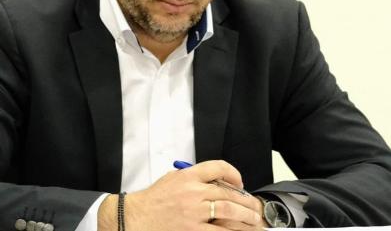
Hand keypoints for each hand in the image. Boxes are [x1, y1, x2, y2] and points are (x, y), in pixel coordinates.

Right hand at [98, 160, 266, 230]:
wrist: (135, 218)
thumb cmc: (152, 200)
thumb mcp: (172, 179)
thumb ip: (193, 178)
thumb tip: (215, 182)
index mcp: (187, 176)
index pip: (217, 167)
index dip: (233, 173)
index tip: (240, 183)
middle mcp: (192, 191)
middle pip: (227, 193)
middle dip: (245, 201)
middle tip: (255, 207)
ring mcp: (193, 212)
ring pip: (228, 211)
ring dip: (245, 217)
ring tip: (255, 222)